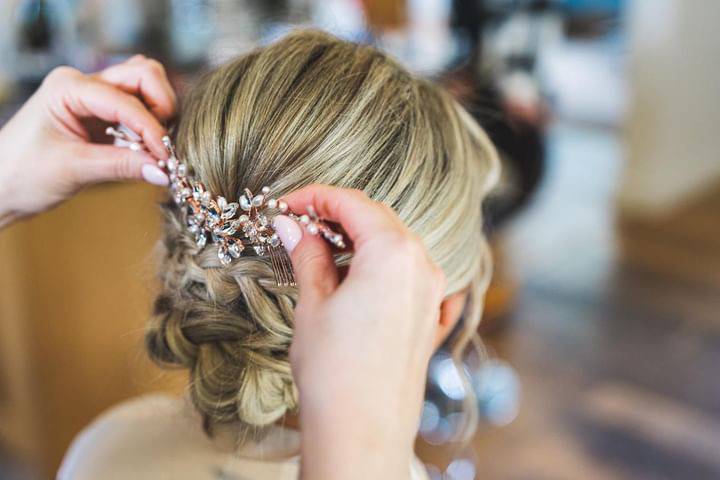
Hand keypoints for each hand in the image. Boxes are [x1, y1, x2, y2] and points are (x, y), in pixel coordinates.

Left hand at [0, 55, 175, 227]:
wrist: (1, 187)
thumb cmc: (22, 174)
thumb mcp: (73, 170)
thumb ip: (121, 167)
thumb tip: (164, 171)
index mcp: (68, 87)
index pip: (125, 100)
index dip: (152, 128)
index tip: (167, 158)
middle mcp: (83, 84)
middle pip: (143, 76)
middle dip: (162, 108)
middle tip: (165, 145)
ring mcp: (94, 96)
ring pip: (145, 86)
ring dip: (159, 114)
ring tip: (155, 147)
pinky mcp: (102, 114)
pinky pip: (139, 107)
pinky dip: (151, 124)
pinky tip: (147, 149)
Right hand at [273, 185, 445, 479]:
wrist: (362, 433)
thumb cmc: (334, 370)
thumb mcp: (313, 303)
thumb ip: (307, 254)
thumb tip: (290, 224)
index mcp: (393, 252)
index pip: (352, 203)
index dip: (315, 197)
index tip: (287, 204)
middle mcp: (422, 265)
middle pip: (379, 220)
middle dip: (338, 215)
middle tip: (300, 225)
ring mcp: (433, 292)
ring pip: (397, 245)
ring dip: (362, 240)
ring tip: (324, 252)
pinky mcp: (432, 318)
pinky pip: (415, 276)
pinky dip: (388, 267)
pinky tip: (365, 278)